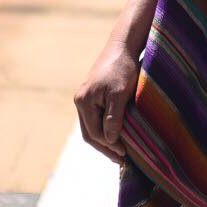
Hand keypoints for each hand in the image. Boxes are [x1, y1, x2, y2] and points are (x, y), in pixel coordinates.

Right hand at [73, 40, 139, 164]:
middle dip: (106, 148)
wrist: (122, 46)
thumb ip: (113, 117)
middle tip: (122, 160)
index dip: (110, 146)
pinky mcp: (93, 95)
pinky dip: (105, 129)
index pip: (95, 133)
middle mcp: (81, 101)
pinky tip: (116, 136)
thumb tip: (109, 141)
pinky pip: (96, 118)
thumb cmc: (122, 68)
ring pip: (92, 127)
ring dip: (105, 141)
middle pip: (90, 133)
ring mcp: (85, 98)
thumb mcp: (120, 93)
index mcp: (84, 102)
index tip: (125, 155)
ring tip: (119, 153)